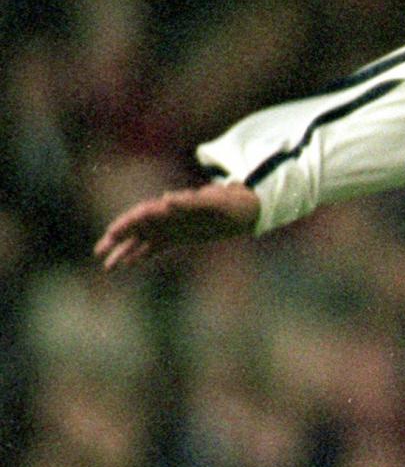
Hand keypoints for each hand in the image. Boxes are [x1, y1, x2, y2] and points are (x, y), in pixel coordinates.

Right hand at [93, 181, 261, 270]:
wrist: (243, 210)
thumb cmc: (228, 203)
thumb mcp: (214, 202)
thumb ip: (190, 202)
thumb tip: (166, 199)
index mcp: (172, 206)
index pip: (142, 214)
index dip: (126, 223)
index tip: (112, 232)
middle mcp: (166, 216)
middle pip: (135, 227)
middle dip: (116, 239)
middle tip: (98, 252)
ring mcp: (169, 228)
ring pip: (140, 240)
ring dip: (123, 252)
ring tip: (107, 266)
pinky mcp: (176, 238)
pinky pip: (153, 248)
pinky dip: (138, 255)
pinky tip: (125, 265)